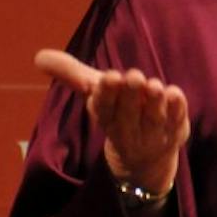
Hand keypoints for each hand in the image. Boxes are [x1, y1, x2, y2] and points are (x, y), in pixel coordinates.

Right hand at [35, 48, 189, 195]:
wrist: (144, 159)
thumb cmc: (118, 113)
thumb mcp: (96, 92)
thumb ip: (72, 74)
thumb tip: (38, 57)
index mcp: (106, 118)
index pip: (102, 109)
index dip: (106, 95)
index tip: (107, 79)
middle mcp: (129, 128)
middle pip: (128, 113)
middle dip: (129, 95)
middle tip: (131, 76)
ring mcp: (154, 133)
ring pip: (153, 118)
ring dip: (153, 101)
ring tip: (153, 85)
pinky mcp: (175, 132)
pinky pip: (177, 121)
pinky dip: (177, 109)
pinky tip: (175, 94)